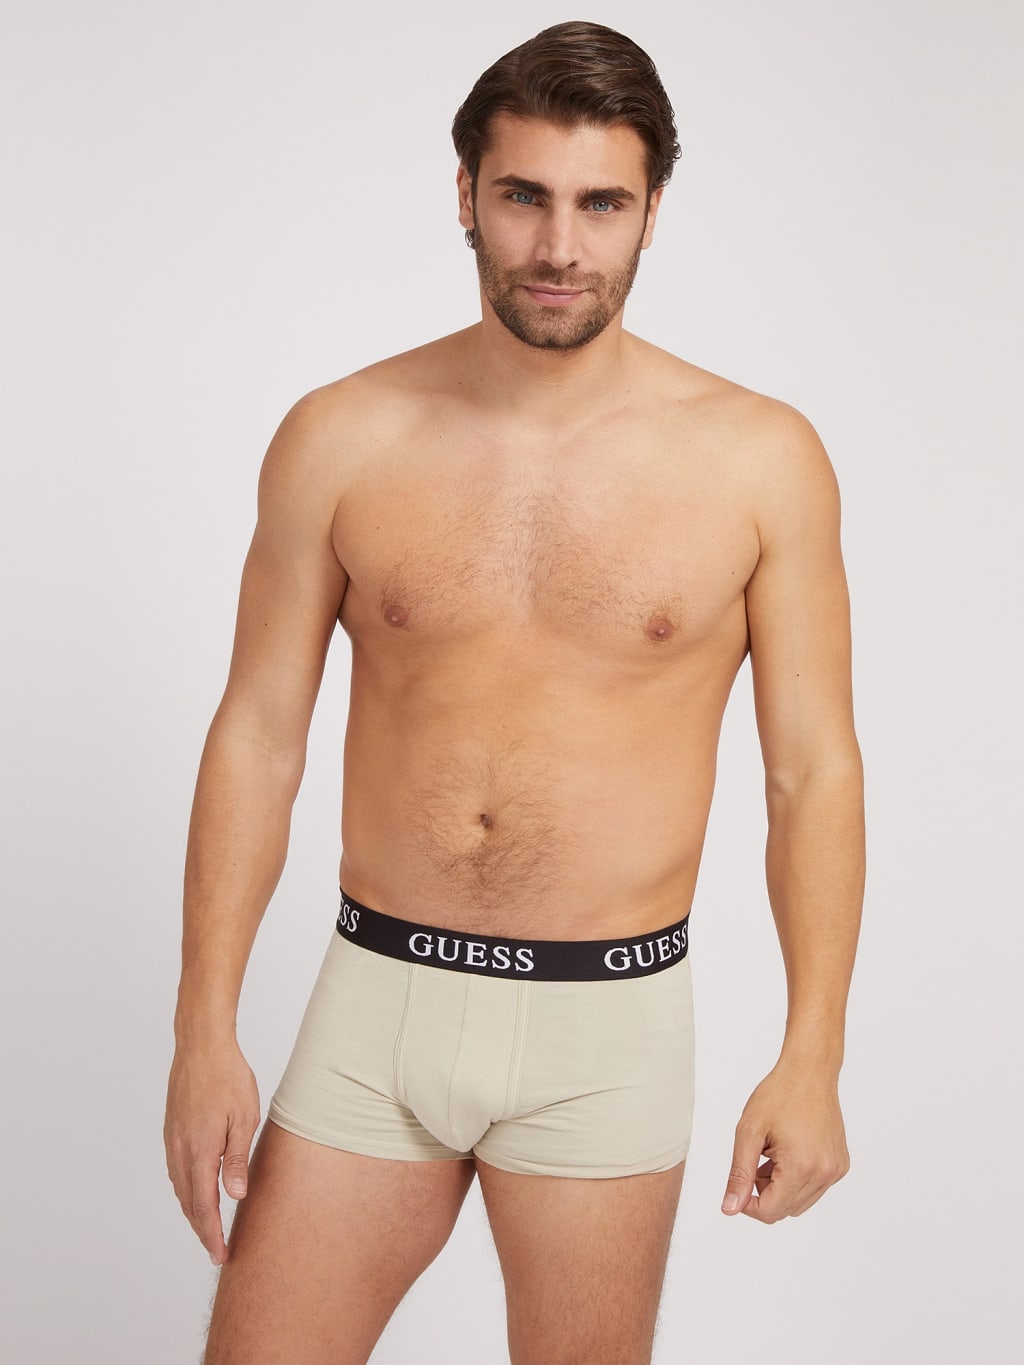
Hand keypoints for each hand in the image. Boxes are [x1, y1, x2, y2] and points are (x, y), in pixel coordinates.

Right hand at [164, 1041, 260, 1264]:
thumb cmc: (228, 1076)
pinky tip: (195, 1191)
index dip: (211, 1234)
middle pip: (188, 1202)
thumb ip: (236, 1159)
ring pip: (180, 1187)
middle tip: (216, 1251)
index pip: (204, 1205)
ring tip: (208, 1227)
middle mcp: (180, 1150)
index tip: (220, 1254)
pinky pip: (176, 1170)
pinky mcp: (171, 1130)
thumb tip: (235, 1196)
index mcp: (200, 1151)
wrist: (201, 1045)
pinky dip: (186, 1190)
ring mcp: (172, 1140)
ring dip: (193, 1211)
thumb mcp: (244, 1117)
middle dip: (202, 1229)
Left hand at [721, 1060, 848, 1222]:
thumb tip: (730, 1208)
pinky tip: (788, 1150)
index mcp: (801, 1167)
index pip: (770, 1212)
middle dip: (764, 1192)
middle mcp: (824, 1174)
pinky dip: (797, 1179)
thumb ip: (739, 1174)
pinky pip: (815, 1187)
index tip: (740, 1181)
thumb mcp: (749, 1132)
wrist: (810, 1071)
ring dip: (781, 1187)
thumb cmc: (779, 1094)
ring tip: (771, 1153)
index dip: (748, 1204)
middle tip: (757, 1158)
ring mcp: (835, 1171)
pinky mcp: (840, 1165)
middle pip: (786, 1209)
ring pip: (800, 1202)